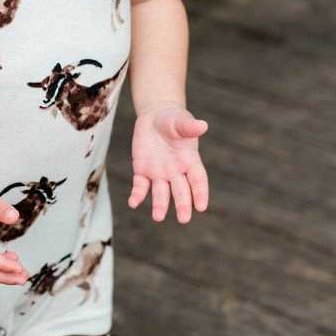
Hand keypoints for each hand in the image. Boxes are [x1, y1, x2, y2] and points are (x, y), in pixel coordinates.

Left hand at [128, 101, 208, 222]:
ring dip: (160, 205)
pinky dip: (137, 195)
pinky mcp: (142, 171)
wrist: (154, 117)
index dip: (201, 193)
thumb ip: (189, 127)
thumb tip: (202, 126)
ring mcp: (159, 173)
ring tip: (158, 217)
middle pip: (181, 191)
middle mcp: (176, 171)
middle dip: (182, 204)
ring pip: (160, 193)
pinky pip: (140, 186)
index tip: (202, 207)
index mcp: (190, 161)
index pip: (198, 180)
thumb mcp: (180, 121)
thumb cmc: (173, 120)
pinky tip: (133, 202)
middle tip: (184, 219)